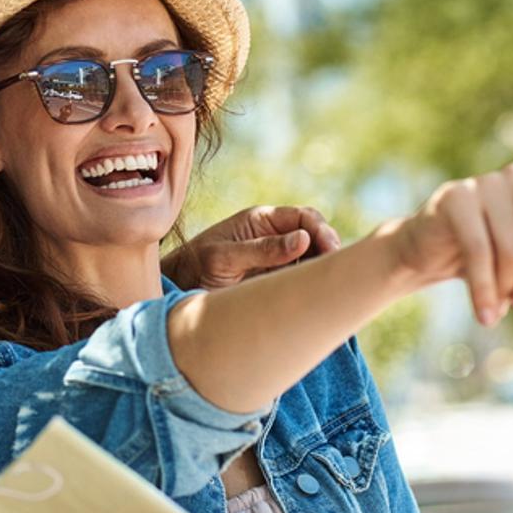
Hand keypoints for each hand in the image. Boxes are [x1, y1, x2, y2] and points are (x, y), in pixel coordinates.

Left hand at [163, 205, 342, 289]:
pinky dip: (312, 284)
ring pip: (313, 259)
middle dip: (329, 250)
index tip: (330, 249)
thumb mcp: (224, 258)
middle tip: (334, 269)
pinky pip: (302, 278)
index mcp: (261, 220)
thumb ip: (262, 249)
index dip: (321, 230)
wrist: (178, 290)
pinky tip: (317, 295)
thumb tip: (304, 238)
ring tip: (327, 284)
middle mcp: (274, 236)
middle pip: (315, 236)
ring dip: (322, 269)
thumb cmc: (195, 267)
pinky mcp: (277, 280)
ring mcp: (277, 259)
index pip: (304, 216)